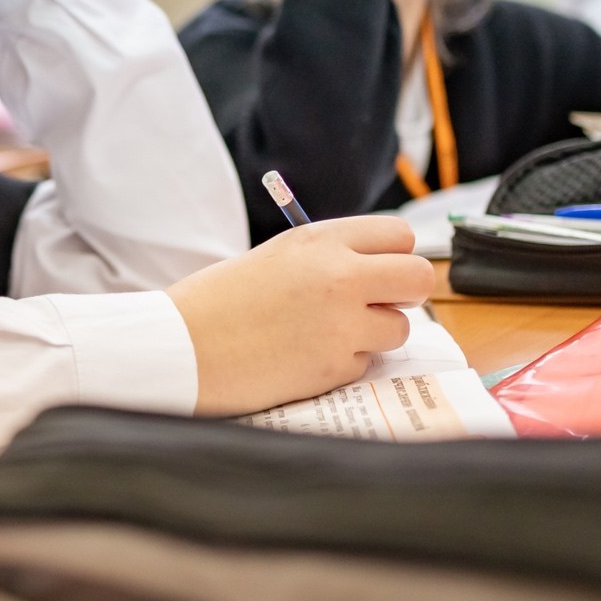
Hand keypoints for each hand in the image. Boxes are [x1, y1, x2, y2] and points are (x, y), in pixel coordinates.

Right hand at [166, 215, 434, 415]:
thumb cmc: (219, 301)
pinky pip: (366, 362)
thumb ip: (328, 257)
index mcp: (320, 239)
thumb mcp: (277, 256)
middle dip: (405, 292)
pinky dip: (343, 363)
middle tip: (379, 303)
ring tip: (328, 333)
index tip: (380, 269)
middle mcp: (339, 275)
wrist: (182, 347)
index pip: (399, 235)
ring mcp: (342, 323)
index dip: (394, 254)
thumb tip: (378, 270)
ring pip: (399, 327)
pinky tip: (305, 357)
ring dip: (374, 333)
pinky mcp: (336, 366)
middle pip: (418, 276)